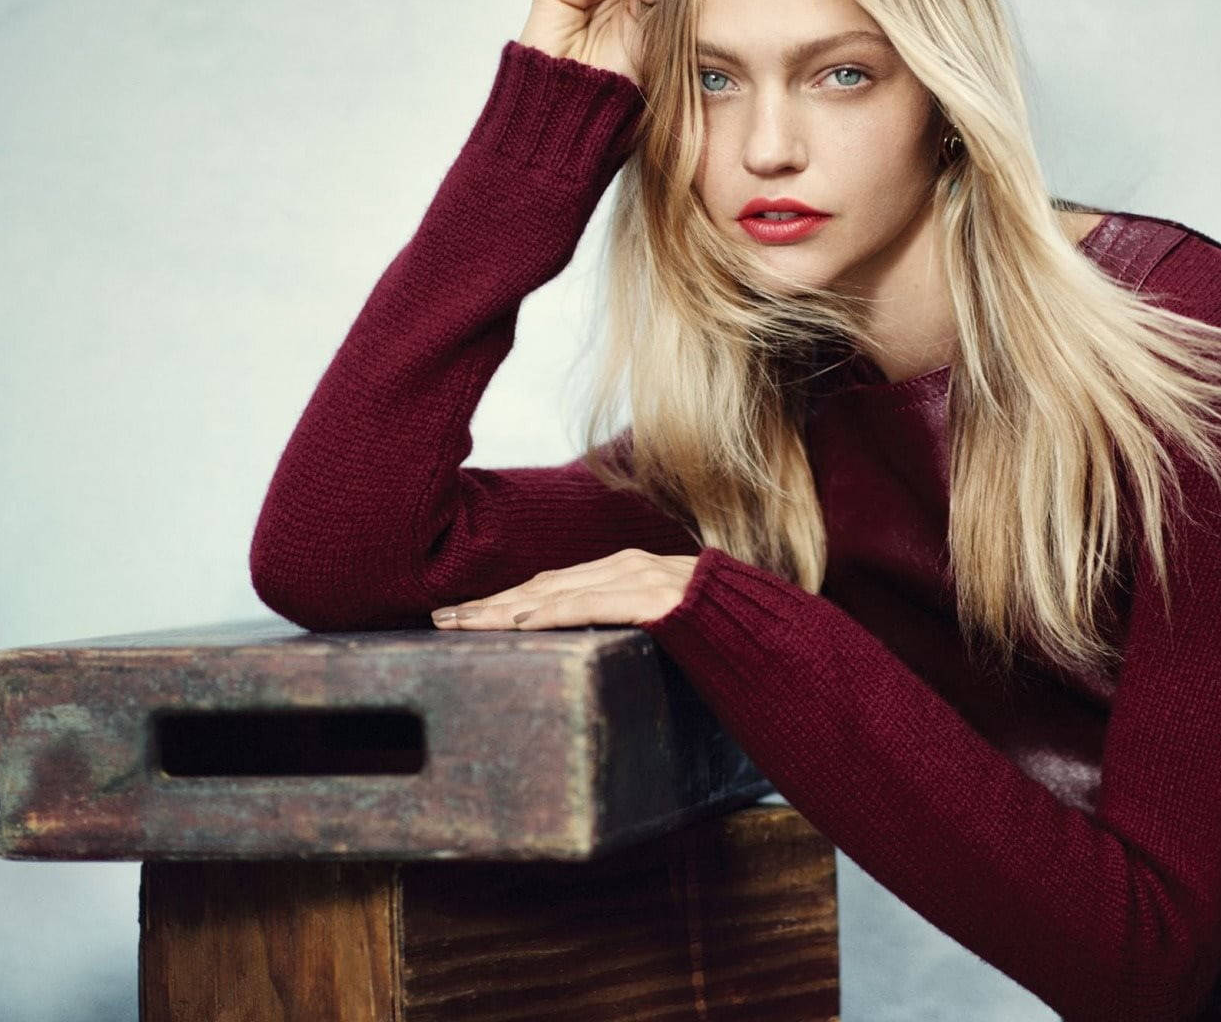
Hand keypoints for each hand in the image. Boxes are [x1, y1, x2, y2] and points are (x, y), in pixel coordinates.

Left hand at [430, 548, 700, 630]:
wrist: (780, 634)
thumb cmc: (720, 641)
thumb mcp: (661, 632)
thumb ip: (625, 629)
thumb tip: (587, 653)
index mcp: (625, 572)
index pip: (550, 585)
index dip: (502, 600)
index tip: (461, 616)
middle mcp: (627, 567)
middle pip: (543, 586)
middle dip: (488, 605)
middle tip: (440, 621)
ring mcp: (643, 578)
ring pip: (559, 593)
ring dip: (506, 610)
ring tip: (464, 625)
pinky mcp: (656, 598)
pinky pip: (595, 605)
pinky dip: (554, 612)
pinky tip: (521, 624)